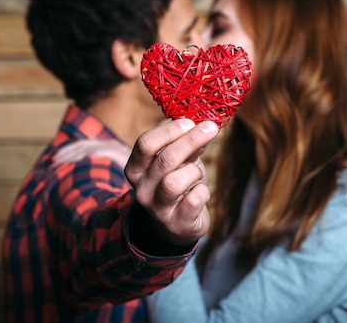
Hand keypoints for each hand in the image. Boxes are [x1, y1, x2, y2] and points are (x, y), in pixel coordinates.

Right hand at [124, 119, 218, 246]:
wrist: (178, 224)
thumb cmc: (178, 184)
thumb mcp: (179, 162)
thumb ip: (187, 145)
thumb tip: (204, 127)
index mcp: (135, 169)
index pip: (145, 144)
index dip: (169, 131)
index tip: (190, 122)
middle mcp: (141, 189)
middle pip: (164, 159)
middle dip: (191, 140)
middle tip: (210, 128)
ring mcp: (157, 209)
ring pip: (174, 182)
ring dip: (193, 172)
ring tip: (197, 174)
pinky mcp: (176, 223)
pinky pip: (193, 201)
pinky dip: (203, 192)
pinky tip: (200, 192)